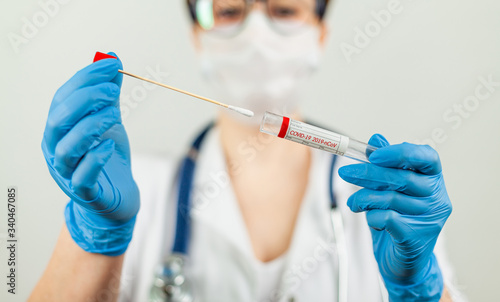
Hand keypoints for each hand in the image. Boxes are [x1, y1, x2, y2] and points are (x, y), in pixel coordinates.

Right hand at [41, 53, 138, 255]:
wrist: (118, 197)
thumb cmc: (108, 158)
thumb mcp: (109, 122)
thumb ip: (108, 96)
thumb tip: (111, 61)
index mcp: (60, 129)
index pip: (63, 98)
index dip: (86, 79)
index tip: (112, 65)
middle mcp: (57, 150)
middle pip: (59, 120)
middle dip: (85, 100)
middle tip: (113, 91)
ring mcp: (68, 173)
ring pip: (67, 148)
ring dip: (90, 126)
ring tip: (114, 115)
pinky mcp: (85, 193)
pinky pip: (82, 177)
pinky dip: (94, 160)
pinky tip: (108, 147)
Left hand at [338, 134, 451, 300]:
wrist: (403, 263)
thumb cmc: (398, 221)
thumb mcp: (391, 190)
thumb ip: (386, 165)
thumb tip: (376, 138)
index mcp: (433, 181)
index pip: (427, 157)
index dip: (400, 152)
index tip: (374, 155)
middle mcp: (437, 198)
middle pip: (402, 178)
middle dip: (368, 174)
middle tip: (345, 172)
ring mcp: (429, 219)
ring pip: (390, 198)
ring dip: (364, 198)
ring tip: (354, 203)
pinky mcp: (415, 238)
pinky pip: (386, 218)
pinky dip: (371, 216)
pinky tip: (369, 218)